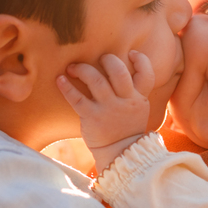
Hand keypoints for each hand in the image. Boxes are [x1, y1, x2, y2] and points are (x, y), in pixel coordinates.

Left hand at [57, 51, 154, 171]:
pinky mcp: (92, 117)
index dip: (141, 60)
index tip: (131, 53)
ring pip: (96, 80)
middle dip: (107, 59)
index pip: (147, 75)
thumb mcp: (138, 110)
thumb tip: (121, 72)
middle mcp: (125, 101)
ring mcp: (108, 109)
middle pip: (118, 71)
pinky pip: (77, 98)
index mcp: (139, 99)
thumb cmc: (125, 129)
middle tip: (99, 59)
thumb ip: (132, 93)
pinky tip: (60, 80)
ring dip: (82, 69)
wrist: (119, 154)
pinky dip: (67, 87)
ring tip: (73, 67)